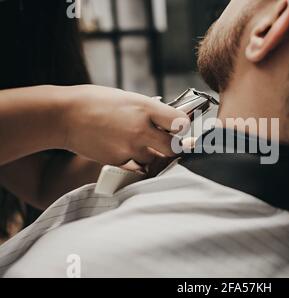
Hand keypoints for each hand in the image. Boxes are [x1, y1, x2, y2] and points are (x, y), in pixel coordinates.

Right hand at [61, 85, 189, 165]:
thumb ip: (151, 112)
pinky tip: (125, 149)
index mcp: (145, 107)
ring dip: (153, 155)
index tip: (179, 128)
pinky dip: (136, 161)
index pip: (180, 122)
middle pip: (173, 148)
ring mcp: (129, 147)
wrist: (64, 116)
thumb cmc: (97, 102)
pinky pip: (137, 166)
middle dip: (173, 147)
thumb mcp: (129, 98)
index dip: (183, 126)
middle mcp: (140, 129)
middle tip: (169, 143)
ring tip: (138, 143)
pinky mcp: (118, 162)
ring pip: (154, 159)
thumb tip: (173, 122)